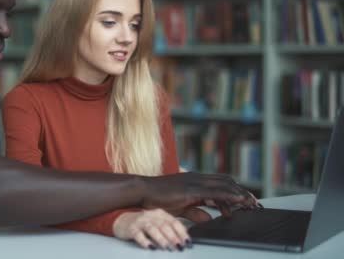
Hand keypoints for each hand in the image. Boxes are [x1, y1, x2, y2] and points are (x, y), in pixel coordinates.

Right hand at [113, 209, 190, 250]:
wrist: (122, 220)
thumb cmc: (144, 223)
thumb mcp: (158, 221)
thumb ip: (170, 227)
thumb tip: (185, 237)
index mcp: (160, 214)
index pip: (173, 222)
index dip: (181, 232)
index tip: (187, 242)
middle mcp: (150, 216)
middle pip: (163, 225)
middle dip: (173, 236)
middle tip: (179, 246)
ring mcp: (140, 221)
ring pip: (152, 229)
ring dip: (160, 238)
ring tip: (166, 247)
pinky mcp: (131, 229)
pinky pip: (138, 234)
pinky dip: (144, 241)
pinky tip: (150, 247)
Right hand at [140, 172, 258, 216]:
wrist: (143, 191)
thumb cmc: (157, 198)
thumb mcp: (180, 208)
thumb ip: (195, 212)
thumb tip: (208, 219)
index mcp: (195, 181)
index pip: (221, 182)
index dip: (236, 190)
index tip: (247, 201)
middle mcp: (197, 178)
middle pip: (227, 182)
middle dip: (243, 192)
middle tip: (254, 204)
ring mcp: (195, 181)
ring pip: (225, 185)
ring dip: (240, 194)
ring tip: (251, 204)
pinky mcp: (192, 189)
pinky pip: (215, 192)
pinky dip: (229, 196)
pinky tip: (238, 201)